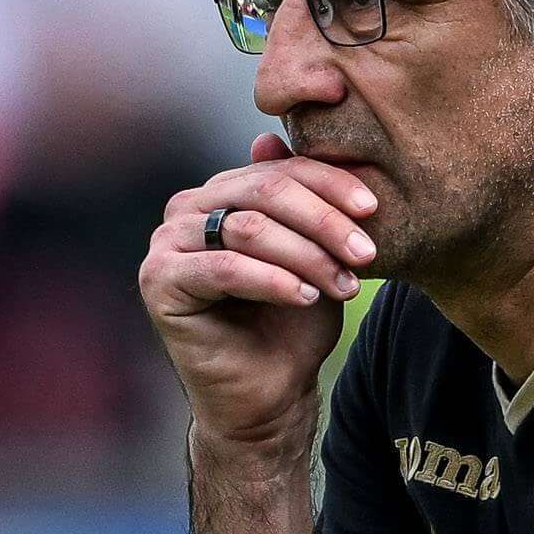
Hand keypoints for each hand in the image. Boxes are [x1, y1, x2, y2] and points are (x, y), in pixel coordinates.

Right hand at [140, 135, 378, 460]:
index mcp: (220, 195)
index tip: (375, 210)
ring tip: (344, 284)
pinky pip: (224, 268)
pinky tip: (305, 297)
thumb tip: (270, 136)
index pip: (279, 169)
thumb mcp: (311, 256)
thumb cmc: (291, 327)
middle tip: (367, 251)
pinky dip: (271, 280)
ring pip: (248, 228)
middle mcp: (186, 211)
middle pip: (264, 192)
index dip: (331, 184)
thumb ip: (301, 203)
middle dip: (323, 221)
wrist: (267, 396)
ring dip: (306, 255)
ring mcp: (166, 244)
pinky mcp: (157, 281)